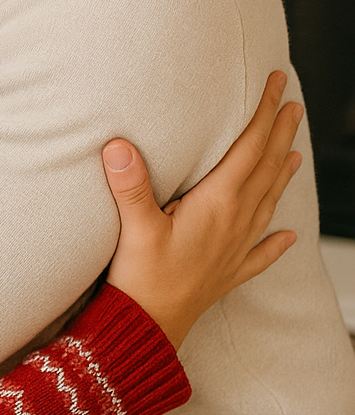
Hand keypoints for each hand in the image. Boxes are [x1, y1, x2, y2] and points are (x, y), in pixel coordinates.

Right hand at [102, 71, 300, 348]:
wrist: (149, 329)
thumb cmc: (143, 279)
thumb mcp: (134, 228)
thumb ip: (130, 186)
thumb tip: (119, 144)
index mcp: (217, 205)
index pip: (248, 150)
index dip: (262, 115)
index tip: (273, 86)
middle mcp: (234, 223)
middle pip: (266, 169)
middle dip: (280, 134)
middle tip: (291, 104)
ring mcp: (234, 249)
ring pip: (268, 202)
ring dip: (282, 174)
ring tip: (294, 152)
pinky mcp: (227, 272)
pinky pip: (262, 252)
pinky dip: (278, 241)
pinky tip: (289, 236)